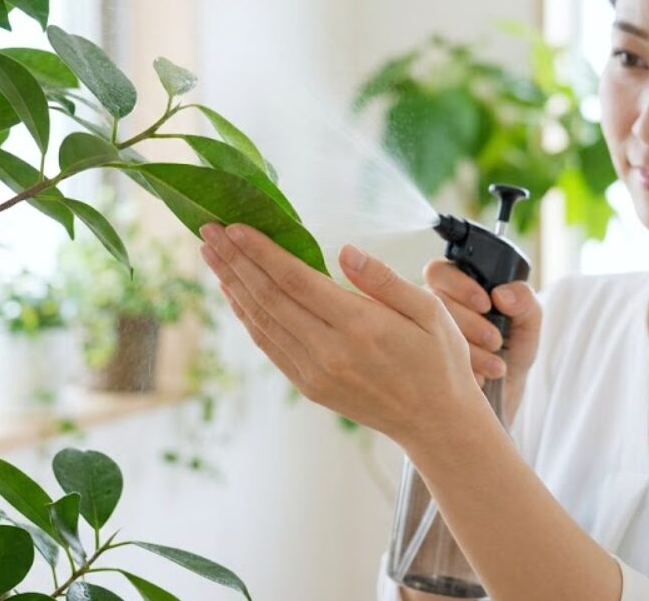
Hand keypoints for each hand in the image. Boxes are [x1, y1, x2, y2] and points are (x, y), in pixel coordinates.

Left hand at [197, 223, 488, 446]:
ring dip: (233, 285)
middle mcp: (329, 351)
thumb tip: (346, 251)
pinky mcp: (309, 386)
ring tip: (212, 254)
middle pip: (269, 298)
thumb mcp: (430, 311)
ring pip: (262, 321)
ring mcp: (315, 372)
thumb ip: (383, 280)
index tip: (236, 226)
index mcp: (359, 326)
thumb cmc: (439, 360)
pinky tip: (235, 293)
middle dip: (235, 260)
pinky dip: (247, 316)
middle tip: (209, 229)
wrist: (436, 423)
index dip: (261, 252)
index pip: (296, 281)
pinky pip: (269, 345)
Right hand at [422, 258, 542, 387]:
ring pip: (430, 330)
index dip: (460, 285)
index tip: (486, 305)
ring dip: (468, 349)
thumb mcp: (527, 326)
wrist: (502, 398)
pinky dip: (458, 371)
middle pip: (434, 301)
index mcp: (455, 290)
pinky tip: (479, 379)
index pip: (440, 271)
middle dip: (469, 322)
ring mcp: (420, 336)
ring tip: (494, 366)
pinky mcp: (419, 364)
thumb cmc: (511, 354)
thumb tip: (502, 295)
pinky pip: (427, 361)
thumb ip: (525, 301)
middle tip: (495, 341)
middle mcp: (431, 310)